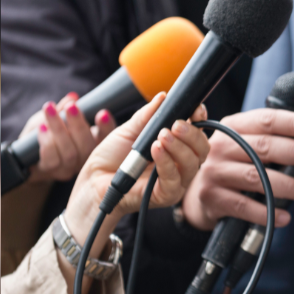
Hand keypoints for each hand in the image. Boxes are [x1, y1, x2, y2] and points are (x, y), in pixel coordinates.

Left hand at [18, 92, 115, 182]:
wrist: (25, 156)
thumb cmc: (46, 133)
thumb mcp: (56, 117)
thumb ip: (65, 108)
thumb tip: (72, 97)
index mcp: (92, 143)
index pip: (106, 137)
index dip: (107, 127)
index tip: (102, 113)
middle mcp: (84, 159)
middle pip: (88, 146)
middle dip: (79, 124)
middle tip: (71, 106)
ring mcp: (68, 168)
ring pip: (69, 152)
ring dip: (59, 129)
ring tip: (50, 109)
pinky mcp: (51, 171)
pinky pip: (51, 158)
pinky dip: (46, 141)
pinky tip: (41, 127)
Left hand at [59, 93, 208, 293]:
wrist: (92, 181)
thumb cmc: (111, 159)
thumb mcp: (129, 130)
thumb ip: (148, 116)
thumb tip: (163, 97)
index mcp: (175, 147)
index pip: (198, 134)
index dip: (200, 120)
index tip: (195, 110)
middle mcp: (179, 165)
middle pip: (201, 149)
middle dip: (192, 134)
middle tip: (175, 125)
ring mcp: (175, 181)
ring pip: (193, 164)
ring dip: (180, 147)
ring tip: (161, 136)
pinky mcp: (165, 196)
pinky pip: (174, 180)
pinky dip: (167, 162)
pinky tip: (155, 149)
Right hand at [181, 108, 293, 230]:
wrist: (198, 195)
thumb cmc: (236, 167)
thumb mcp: (258, 152)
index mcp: (235, 126)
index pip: (266, 119)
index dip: (293, 122)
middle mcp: (222, 145)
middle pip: (263, 146)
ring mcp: (214, 171)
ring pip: (256, 177)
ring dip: (288, 186)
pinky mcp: (212, 197)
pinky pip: (244, 206)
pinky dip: (267, 213)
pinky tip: (285, 217)